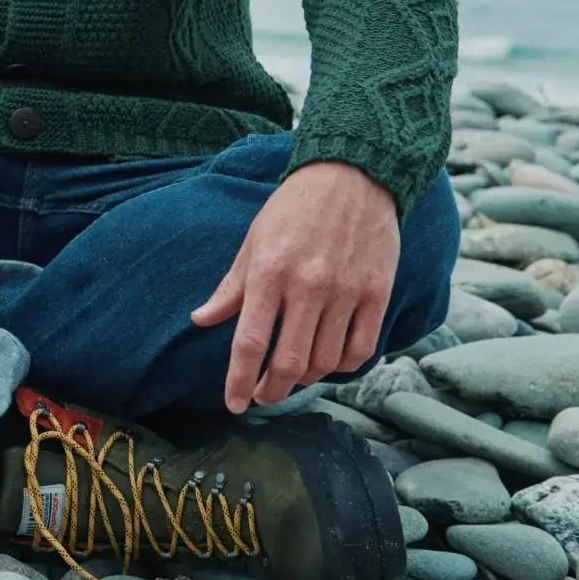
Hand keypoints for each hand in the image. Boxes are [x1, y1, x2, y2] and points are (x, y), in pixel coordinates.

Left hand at [190, 161, 399, 414]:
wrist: (354, 175)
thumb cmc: (295, 207)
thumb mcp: (254, 240)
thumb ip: (230, 286)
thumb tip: (201, 320)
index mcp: (270, 272)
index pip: (250, 342)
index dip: (240, 381)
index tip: (234, 405)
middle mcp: (308, 286)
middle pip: (289, 363)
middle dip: (272, 391)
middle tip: (264, 396)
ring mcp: (346, 291)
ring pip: (325, 362)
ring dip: (306, 379)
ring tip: (293, 376)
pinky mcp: (377, 293)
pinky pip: (361, 349)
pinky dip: (343, 366)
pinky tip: (330, 362)